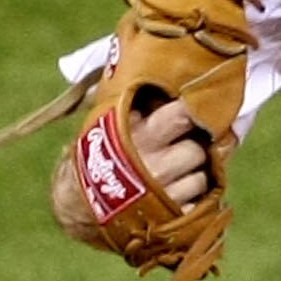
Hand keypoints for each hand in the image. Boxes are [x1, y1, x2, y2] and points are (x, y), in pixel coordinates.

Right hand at [50, 99, 209, 244]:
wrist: (78, 203)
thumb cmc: (99, 152)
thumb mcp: (107, 118)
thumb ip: (131, 95)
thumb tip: (139, 61)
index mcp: (142, 135)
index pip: (184, 115)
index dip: (194, 112)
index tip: (196, 110)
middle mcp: (155, 165)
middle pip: (198, 150)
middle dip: (195, 147)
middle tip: (185, 145)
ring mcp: (164, 195)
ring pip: (202, 179)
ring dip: (196, 175)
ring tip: (177, 172)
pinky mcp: (171, 219)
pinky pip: (199, 206)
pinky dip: (193, 200)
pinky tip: (177, 194)